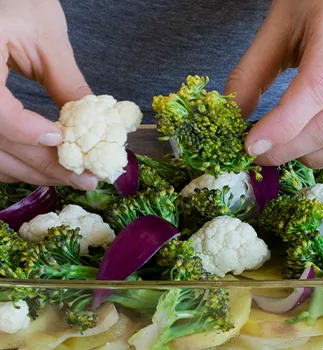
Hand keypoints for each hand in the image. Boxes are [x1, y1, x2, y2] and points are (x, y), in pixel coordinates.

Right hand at [0, 0, 96, 188]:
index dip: (23, 130)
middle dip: (45, 165)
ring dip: (33, 172)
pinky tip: (42, 169)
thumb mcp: (46, 37)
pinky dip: (15, 164)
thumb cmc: (18, 0)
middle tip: (86, 179)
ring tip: (73, 178)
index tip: (60, 139)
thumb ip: (67, 83)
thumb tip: (92, 126)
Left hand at [225, 0, 322, 168]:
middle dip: (285, 149)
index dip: (280, 126)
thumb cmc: (311, 6)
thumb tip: (234, 118)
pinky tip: (304, 147)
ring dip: (306, 155)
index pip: (315, 89)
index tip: (250, 146)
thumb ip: (251, 74)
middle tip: (256, 153)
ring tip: (279, 149)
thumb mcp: (275, 32)